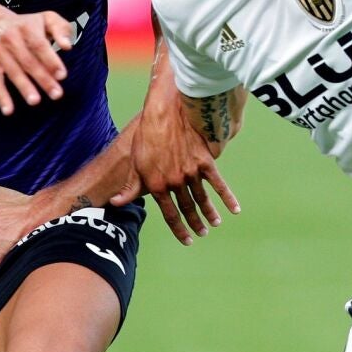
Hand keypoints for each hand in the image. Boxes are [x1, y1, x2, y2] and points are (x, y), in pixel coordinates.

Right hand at [0, 9, 75, 114]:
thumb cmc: (28, 25)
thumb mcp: (47, 19)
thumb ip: (61, 29)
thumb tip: (67, 46)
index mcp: (26, 27)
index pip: (39, 45)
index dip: (50, 60)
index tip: (62, 75)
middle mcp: (10, 39)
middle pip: (28, 61)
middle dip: (43, 78)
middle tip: (56, 94)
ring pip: (12, 71)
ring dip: (24, 87)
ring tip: (35, 101)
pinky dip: (1, 96)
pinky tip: (8, 110)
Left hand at [111, 106, 239, 244]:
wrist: (166, 112)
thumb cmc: (147, 135)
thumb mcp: (136, 162)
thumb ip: (131, 186)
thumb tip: (116, 203)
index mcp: (158, 185)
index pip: (170, 214)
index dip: (179, 229)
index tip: (187, 240)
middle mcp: (175, 182)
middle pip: (188, 209)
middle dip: (195, 224)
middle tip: (202, 234)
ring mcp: (191, 173)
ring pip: (203, 199)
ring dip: (210, 214)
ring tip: (215, 224)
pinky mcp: (205, 161)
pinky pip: (218, 184)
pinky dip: (227, 198)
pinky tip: (234, 209)